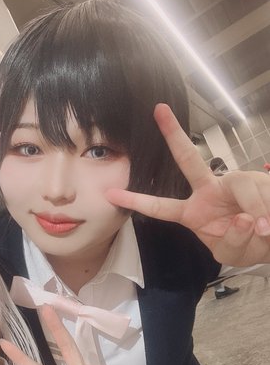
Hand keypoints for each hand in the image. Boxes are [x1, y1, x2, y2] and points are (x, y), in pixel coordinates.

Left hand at [106, 104, 269, 266]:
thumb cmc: (247, 245)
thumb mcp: (233, 254)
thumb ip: (232, 242)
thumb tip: (245, 219)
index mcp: (193, 211)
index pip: (160, 206)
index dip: (136, 201)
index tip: (110, 193)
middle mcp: (210, 190)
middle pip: (189, 161)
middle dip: (173, 136)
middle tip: (158, 111)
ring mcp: (235, 182)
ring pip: (240, 196)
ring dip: (253, 223)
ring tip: (264, 233)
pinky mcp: (259, 180)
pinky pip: (260, 201)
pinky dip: (268, 219)